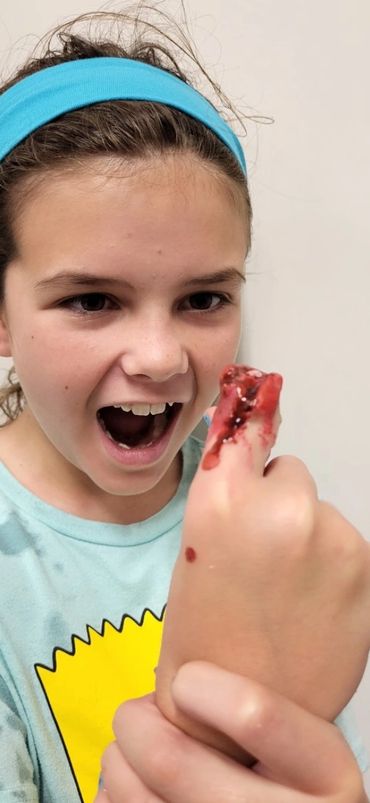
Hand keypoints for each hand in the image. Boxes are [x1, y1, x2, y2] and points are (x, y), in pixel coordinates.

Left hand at [96, 662, 366, 801]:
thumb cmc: (293, 766)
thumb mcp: (306, 731)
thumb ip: (263, 698)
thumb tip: (178, 666)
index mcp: (326, 773)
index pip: (256, 716)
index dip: (199, 685)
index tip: (185, 677)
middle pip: (174, 763)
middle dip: (136, 722)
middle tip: (138, 711)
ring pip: (138, 798)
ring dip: (118, 760)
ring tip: (134, 747)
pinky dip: (113, 794)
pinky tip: (131, 783)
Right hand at [155, 376, 369, 757]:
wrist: (241, 711)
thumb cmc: (204, 640)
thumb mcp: (195, 551)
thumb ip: (226, 495)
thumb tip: (251, 450)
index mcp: (223, 502)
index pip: (245, 428)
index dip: (250, 419)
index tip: (259, 396)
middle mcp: (282, 509)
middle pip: (289, 473)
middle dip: (277, 502)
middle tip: (261, 554)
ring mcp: (332, 537)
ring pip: (320, 510)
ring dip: (309, 537)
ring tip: (286, 590)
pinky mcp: (367, 567)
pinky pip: (345, 544)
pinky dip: (333, 565)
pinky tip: (312, 603)